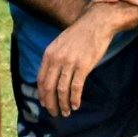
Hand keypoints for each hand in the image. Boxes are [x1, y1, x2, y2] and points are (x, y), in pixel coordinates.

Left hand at [33, 5, 128, 119]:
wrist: (96, 23)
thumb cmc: (80, 34)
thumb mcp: (60, 43)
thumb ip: (54, 57)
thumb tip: (51, 74)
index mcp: (49, 54)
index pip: (40, 79)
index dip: (42, 94)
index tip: (44, 103)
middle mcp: (56, 59)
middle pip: (49, 87)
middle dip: (50, 103)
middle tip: (54, 113)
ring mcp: (70, 63)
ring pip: (62, 90)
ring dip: (63, 104)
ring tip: (65, 113)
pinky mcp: (83, 66)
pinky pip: (76, 87)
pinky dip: (74, 99)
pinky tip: (75, 105)